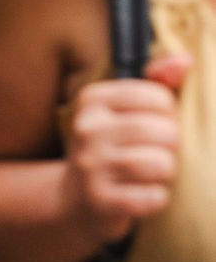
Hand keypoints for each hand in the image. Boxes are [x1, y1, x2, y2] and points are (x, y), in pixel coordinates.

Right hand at [65, 54, 189, 244]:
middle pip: (165, 130)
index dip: (170, 114)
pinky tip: (143, 193)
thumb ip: (157, 81)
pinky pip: (153, 197)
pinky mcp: (99, 200)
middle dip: (172, 145)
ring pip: (162, 164)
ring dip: (166, 172)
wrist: (75, 199)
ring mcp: (90, 165)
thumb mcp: (125, 109)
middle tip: (157, 151)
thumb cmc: (112, 146)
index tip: (155, 124)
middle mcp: (87, 127)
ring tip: (152, 172)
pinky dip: (157, 197)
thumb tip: (186, 61)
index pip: (159, 96)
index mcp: (93, 98)